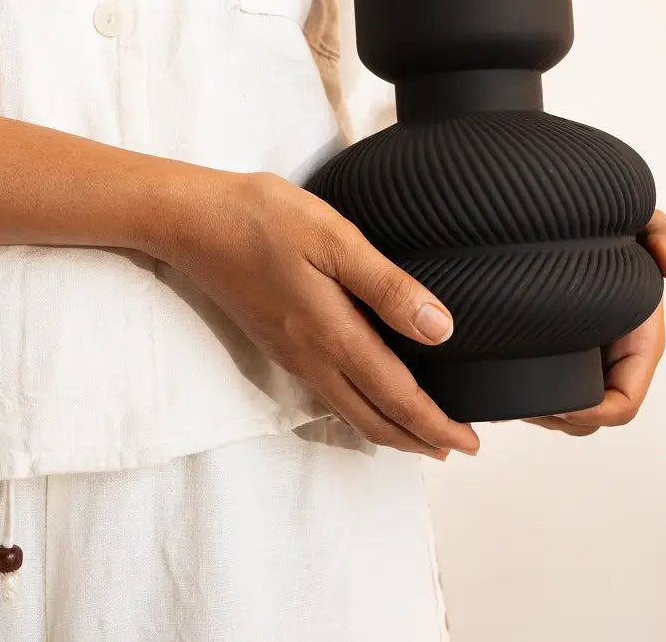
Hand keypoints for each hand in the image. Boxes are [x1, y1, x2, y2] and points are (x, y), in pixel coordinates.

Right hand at [153, 168, 481, 460]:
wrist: (194, 221)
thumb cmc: (265, 220)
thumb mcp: (336, 240)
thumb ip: (388, 287)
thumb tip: (440, 329)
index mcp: (333, 334)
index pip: (397, 397)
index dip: (436, 424)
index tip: (471, 443)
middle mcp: (311, 356)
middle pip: (373, 418)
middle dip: (418, 438)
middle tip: (456, 447)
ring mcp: (290, 354)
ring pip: (348, 411)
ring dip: (389, 428)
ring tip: (420, 431)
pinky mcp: (275, 342)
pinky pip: (326, 394)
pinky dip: (359, 408)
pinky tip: (366, 394)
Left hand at [518, 208, 665, 436]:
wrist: (580, 222)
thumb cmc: (614, 227)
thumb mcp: (641, 223)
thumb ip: (663, 234)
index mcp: (640, 344)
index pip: (623, 404)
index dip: (590, 412)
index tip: (556, 401)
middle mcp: (616, 360)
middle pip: (593, 418)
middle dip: (560, 419)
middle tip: (520, 405)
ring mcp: (589, 360)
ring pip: (571, 413)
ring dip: (543, 415)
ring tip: (508, 400)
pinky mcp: (563, 354)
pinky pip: (552, 392)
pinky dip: (530, 400)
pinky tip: (501, 390)